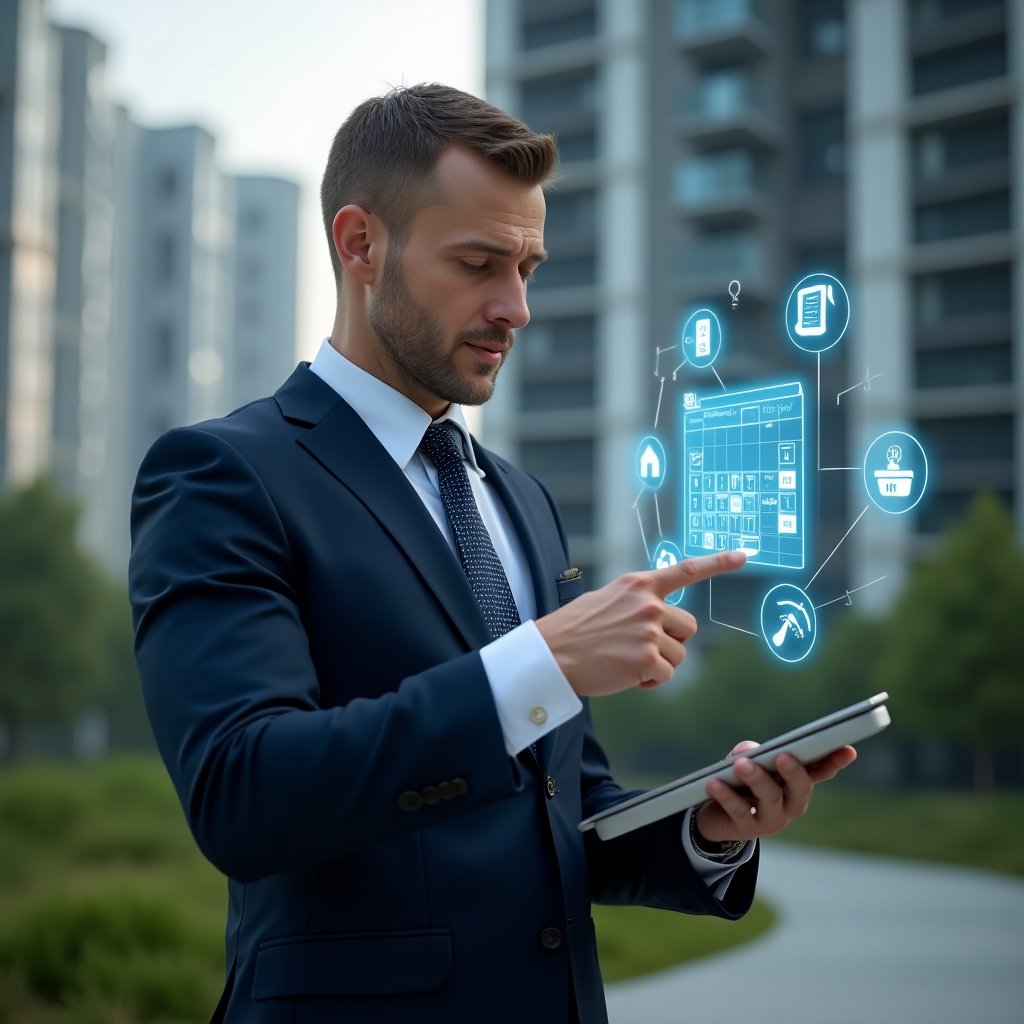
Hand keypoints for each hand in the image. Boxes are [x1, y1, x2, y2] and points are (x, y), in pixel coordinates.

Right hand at [535, 550, 745, 697]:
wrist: (551, 653)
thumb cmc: (575, 630)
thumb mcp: (607, 599)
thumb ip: (637, 601)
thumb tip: (661, 615)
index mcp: (639, 584)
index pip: (686, 570)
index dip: (718, 563)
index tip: (743, 555)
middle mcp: (648, 603)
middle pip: (688, 627)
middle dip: (671, 642)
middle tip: (639, 648)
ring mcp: (649, 630)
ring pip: (678, 655)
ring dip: (657, 664)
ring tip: (624, 661)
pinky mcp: (646, 658)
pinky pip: (666, 675)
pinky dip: (649, 681)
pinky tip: (625, 675)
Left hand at [695, 741, 857, 842]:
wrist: (714, 816)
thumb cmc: (738, 781)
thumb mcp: (744, 761)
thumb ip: (749, 753)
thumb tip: (749, 754)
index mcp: (795, 784)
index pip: (819, 771)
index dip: (834, 761)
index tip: (848, 749)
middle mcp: (789, 804)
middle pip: (799, 789)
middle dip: (794, 773)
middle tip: (784, 756)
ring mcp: (771, 819)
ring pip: (769, 799)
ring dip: (756, 779)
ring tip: (742, 765)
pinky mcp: (747, 829)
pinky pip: (738, 810)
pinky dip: (726, 794)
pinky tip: (714, 783)